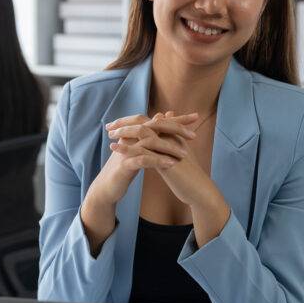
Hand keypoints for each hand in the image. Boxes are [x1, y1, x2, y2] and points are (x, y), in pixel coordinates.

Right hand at [80, 112, 198, 251]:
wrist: (107, 187)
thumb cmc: (124, 167)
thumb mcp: (139, 149)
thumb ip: (151, 133)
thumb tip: (162, 116)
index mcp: (135, 132)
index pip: (158, 121)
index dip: (177, 118)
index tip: (196, 117)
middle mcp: (131, 137)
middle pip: (154, 126)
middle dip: (176, 128)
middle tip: (194, 135)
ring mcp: (127, 150)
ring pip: (149, 142)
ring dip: (168, 147)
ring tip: (184, 154)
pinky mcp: (124, 164)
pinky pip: (142, 160)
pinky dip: (157, 161)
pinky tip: (170, 164)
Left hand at [109, 112, 230, 243]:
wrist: (199, 190)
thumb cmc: (187, 175)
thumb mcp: (175, 156)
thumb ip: (167, 144)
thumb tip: (162, 139)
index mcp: (171, 135)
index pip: (149, 121)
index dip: (131, 121)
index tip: (117, 125)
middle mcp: (170, 138)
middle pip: (144, 122)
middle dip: (125, 122)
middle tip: (109, 127)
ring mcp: (168, 148)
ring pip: (143, 133)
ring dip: (124, 132)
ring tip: (110, 135)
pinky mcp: (166, 161)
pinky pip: (143, 151)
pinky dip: (127, 148)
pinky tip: (115, 148)